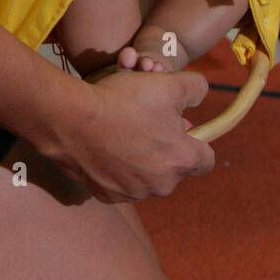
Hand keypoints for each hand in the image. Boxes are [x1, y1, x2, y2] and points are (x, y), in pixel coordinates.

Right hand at [43, 70, 215, 203]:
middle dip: (165, 146)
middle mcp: (161, 185)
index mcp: (180, 161)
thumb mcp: (168, 84)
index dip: (197, 139)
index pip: (206, 159)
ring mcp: (133, 193)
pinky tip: (105, 144)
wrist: (72, 121)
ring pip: (147, 175)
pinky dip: (117, 167)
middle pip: (174, 167)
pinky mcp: (107, 195)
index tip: (181, 124)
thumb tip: (200, 94)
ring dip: (141, 158)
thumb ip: (195, 88)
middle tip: (147, 119)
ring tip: (124, 129)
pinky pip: (121, 181)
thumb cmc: (124, 102)